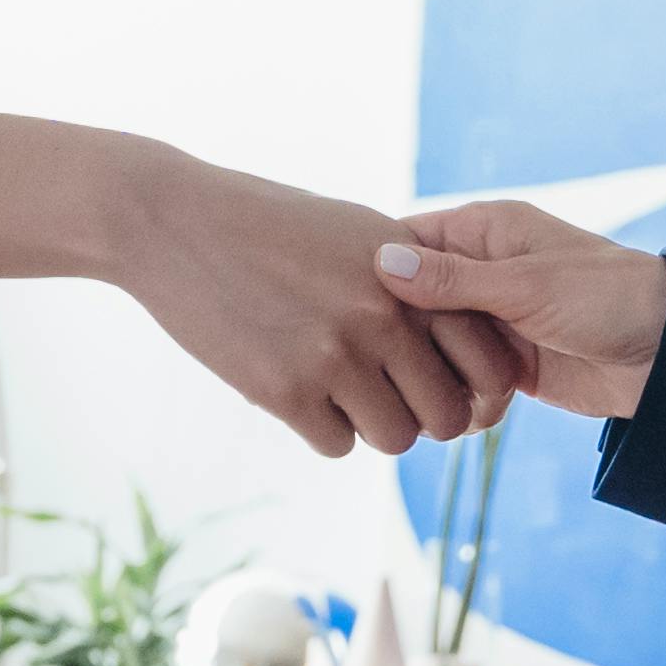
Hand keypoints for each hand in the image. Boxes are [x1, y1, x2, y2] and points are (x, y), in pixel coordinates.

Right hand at [114, 152, 518, 457]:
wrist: (176, 222)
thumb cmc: (268, 221)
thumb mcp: (357, 230)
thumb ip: (415, 275)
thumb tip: (460, 327)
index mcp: (414, 275)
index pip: (489, 363)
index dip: (475, 389)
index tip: (444, 385)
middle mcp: (386, 316)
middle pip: (448, 416)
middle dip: (424, 417)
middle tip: (389, 398)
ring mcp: (336, 355)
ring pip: (395, 438)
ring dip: (372, 425)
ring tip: (339, 393)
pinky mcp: (285, 390)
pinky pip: (335, 444)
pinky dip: (321, 428)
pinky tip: (296, 390)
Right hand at [373, 201, 665, 419]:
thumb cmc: (607, 297)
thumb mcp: (526, 285)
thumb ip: (454, 280)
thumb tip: (382, 262)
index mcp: (483, 232)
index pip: (406, 241)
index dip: (375, 271)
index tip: (350, 306)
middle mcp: (481, 272)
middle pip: (412, 303)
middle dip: (403, 337)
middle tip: (391, 365)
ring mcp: (492, 320)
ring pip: (433, 348)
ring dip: (434, 374)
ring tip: (433, 394)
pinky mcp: (507, 363)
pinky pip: (464, 380)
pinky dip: (463, 398)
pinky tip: (465, 414)